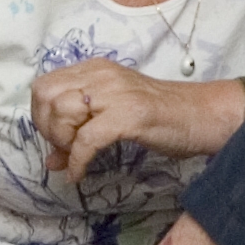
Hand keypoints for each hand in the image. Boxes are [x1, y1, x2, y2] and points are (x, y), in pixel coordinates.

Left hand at [30, 58, 226, 181]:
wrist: (203, 115)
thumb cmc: (162, 118)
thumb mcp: (114, 118)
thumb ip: (80, 132)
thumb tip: (50, 161)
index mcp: (95, 70)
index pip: (44, 85)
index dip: (41, 115)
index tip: (57, 138)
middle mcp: (102, 75)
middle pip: (46, 96)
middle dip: (47, 128)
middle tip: (66, 147)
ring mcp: (116, 93)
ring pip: (62, 112)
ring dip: (62, 141)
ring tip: (77, 156)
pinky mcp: (129, 115)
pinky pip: (87, 139)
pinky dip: (77, 161)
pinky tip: (80, 174)